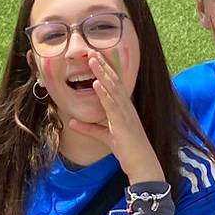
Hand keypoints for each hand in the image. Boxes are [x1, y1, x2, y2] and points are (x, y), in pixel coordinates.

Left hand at [63, 50, 163, 183]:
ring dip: (102, 73)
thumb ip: (89, 128)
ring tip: (92, 59)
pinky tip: (96, 83)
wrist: (142, 164)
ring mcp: (126, 114)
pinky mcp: (123, 123)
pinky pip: (112, 105)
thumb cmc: (127, 151)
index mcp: (123, 108)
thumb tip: (72, 122)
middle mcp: (126, 107)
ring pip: (113, 89)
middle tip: (92, 50)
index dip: (104, 70)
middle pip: (114, 81)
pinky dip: (104, 93)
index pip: (113, 85)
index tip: (95, 57)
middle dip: (103, 66)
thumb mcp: (104, 137)